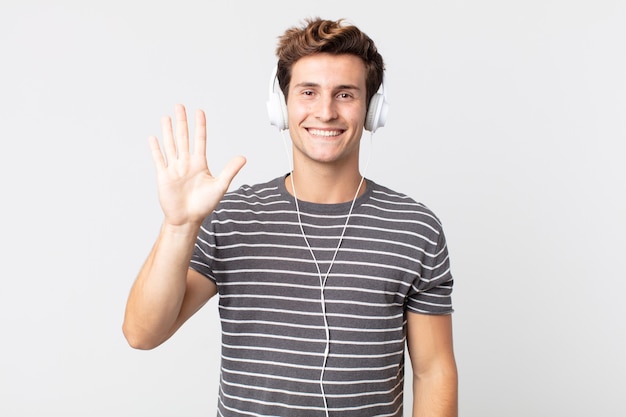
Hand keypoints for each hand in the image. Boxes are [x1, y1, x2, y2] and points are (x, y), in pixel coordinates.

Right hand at [149, 104, 245, 226]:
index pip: (200, 140)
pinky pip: (159, 160)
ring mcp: (174, 169)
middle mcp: (186, 163)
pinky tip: (153, 138)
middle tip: (180, 106)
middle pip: (183, 138)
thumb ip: (230, 170)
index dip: (200, 126)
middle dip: (182, 122)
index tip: (199, 112)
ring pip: (170, 145)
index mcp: (199, 164)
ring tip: (166, 117)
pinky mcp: (164, 176)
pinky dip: (156, 149)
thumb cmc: (203, 205)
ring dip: (168, 131)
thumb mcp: (220, 186)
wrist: (187, 219)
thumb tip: (243, 158)